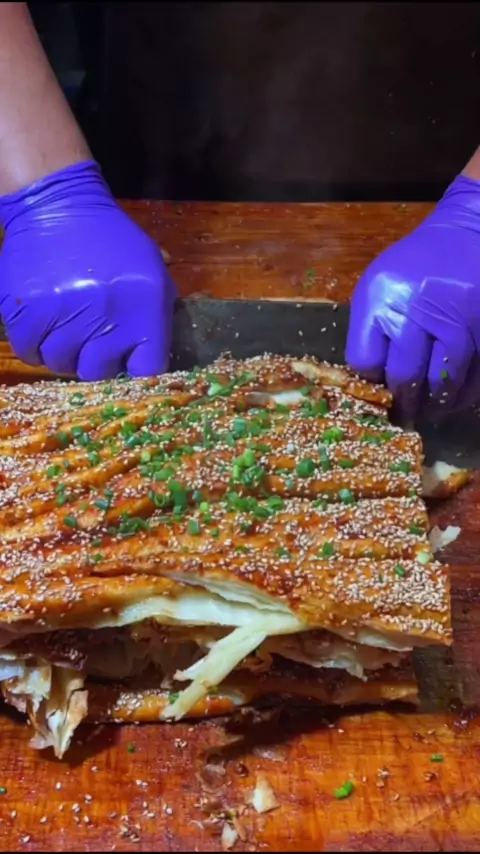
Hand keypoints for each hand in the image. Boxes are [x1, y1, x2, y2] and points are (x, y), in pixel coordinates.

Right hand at [0, 160, 175, 379]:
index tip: (124, 356)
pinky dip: (34, 345)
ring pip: (61, 364)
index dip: (135, 365)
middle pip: (98, 371)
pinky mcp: (28, 313)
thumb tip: (154, 351)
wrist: (58, 205)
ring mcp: (65, 316)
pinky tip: (42, 326)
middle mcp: (107, 316)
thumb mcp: (150, 266)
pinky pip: (30, 352)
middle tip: (88, 340)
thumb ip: (159, 310)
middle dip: (93, 360)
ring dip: (62, 352)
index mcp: (145, 308)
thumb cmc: (110, 238)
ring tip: (63, 328)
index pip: (147, 368)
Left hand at [346, 176, 479, 419]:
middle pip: (405, 378)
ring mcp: (458, 320)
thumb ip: (372, 329)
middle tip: (406, 416)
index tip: (378, 392)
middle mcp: (417, 309)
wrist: (472, 231)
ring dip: (437, 405)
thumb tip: (373, 382)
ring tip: (431, 412)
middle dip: (404, 404)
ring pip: (444, 383)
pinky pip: (476, 377)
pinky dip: (465, 395)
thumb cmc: (418, 263)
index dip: (371, 382)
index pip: (365, 362)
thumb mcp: (380, 285)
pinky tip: (457, 399)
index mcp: (382, 298)